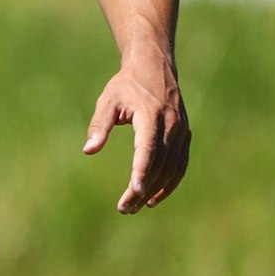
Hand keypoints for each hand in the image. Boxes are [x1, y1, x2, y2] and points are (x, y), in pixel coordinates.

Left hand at [83, 62, 189, 213]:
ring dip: (156, 190)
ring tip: (136, 206)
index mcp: (150, 115)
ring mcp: (181, 131)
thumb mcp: (108, 101)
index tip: (135, 191)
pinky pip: (180, 165)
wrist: (154, 67)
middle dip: (143, 189)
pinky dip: (169, 183)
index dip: (142, 171)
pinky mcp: (185, 136)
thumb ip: (99, 125)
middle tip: (125, 208)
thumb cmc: (126, 85)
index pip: (148, 148)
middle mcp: (171, 125)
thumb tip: (89, 150)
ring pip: (172, 169)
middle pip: (159, 164)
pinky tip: (154, 197)